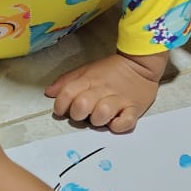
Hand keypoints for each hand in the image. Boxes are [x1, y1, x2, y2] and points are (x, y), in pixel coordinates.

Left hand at [45, 51, 165, 132]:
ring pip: (102, 114)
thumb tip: (49, 93)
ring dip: (97, 120)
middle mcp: (102, 90)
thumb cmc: (111, 71)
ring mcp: (119, 100)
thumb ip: (67, 81)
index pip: (67, 93)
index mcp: (89, 80)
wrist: (141, 64)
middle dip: (77, 113)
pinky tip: (115, 122)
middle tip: (83, 114)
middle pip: (81, 105)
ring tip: (100, 118)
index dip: (60, 105)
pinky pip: (125, 122)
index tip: (62, 110)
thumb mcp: (87, 70)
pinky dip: (118, 126)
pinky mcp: (134, 109)